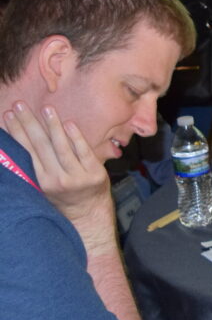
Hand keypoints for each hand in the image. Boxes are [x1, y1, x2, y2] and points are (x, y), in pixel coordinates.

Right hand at [3, 102, 113, 251]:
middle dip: (29, 123)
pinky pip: (84, 151)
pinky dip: (76, 137)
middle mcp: (59, 179)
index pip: (28, 151)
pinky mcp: (96, 173)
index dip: (17, 132)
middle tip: (19, 105)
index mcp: (42, 181)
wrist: (89, 214)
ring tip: (46, 108)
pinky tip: (69, 123)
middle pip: (41, 146)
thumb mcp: (44, 185)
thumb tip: (19, 140)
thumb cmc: (63, 197)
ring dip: (53, 126)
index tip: (8, 115)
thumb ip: (35, 166)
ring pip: (63, 147)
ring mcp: (78, 176)